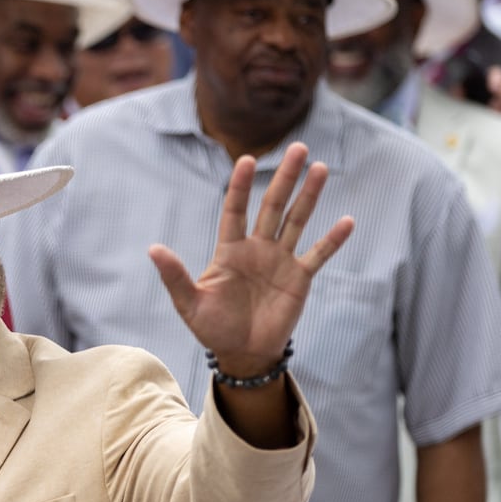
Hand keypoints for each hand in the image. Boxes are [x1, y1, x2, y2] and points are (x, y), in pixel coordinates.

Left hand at [149, 142, 352, 377]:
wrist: (243, 353)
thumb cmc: (212, 328)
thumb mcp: (189, 303)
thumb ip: (174, 276)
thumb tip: (153, 249)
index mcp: (230, 250)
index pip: (235, 210)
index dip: (241, 187)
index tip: (246, 160)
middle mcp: (257, 248)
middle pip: (272, 206)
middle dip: (285, 178)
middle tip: (298, 148)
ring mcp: (280, 261)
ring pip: (297, 221)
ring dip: (309, 196)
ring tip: (320, 168)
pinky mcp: (299, 278)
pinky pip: (317, 254)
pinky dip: (332, 240)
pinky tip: (347, 221)